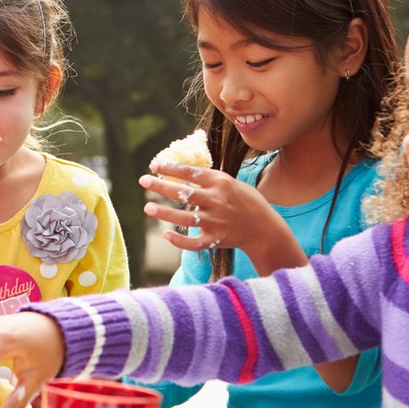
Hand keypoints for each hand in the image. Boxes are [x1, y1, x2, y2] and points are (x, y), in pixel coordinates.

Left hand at [139, 162, 301, 271]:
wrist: (265, 229)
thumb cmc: (245, 202)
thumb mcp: (231, 183)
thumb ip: (209, 179)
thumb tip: (181, 170)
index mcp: (220, 183)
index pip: (190, 172)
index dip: (170, 168)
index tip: (154, 165)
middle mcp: (216, 201)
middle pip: (182, 192)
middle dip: (160, 185)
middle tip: (143, 181)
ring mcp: (215, 221)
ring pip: (183, 217)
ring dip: (163, 212)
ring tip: (147, 206)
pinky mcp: (215, 238)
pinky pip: (193, 242)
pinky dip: (178, 240)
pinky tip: (165, 234)